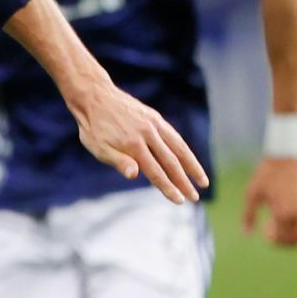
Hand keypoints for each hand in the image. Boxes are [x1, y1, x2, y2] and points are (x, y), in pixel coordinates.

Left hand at [71, 85, 209, 203]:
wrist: (95, 96)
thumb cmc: (93, 128)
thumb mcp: (98, 148)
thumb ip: (118, 161)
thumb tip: (134, 175)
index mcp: (133, 146)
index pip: (156, 172)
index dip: (168, 188)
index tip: (180, 201)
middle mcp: (148, 134)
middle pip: (171, 162)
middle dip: (184, 182)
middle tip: (195, 198)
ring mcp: (153, 124)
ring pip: (179, 147)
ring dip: (192, 165)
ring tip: (202, 181)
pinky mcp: (154, 118)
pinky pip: (174, 136)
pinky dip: (183, 149)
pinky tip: (188, 159)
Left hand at [242, 155, 296, 245]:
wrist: (288, 152)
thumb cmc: (268, 172)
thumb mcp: (253, 193)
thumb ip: (249, 215)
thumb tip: (246, 234)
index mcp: (283, 213)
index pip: (282, 238)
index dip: (273, 239)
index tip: (267, 229)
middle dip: (286, 241)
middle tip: (278, 233)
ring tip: (291, 230)